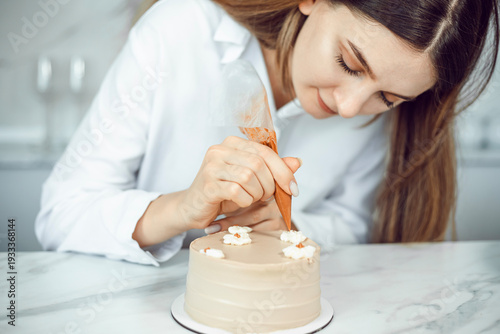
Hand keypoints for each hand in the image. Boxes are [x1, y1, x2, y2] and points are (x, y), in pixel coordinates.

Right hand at [178, 136, 300, 230]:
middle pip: (258, 164)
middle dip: (269, 185)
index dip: (283, 171)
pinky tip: (239, 202)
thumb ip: (273, 170)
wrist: (193, 207)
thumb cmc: (223, 192)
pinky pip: (236, 191)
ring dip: (257, 194)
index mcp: (232, 143)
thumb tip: (297, 162)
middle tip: (266, 197)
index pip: (265, 152)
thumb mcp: (252, 179)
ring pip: (248, 177)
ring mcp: (211, 166)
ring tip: (251, 199)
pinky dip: (244, 201)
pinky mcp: (208, 184)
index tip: (293, 189)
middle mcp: (220, 150)